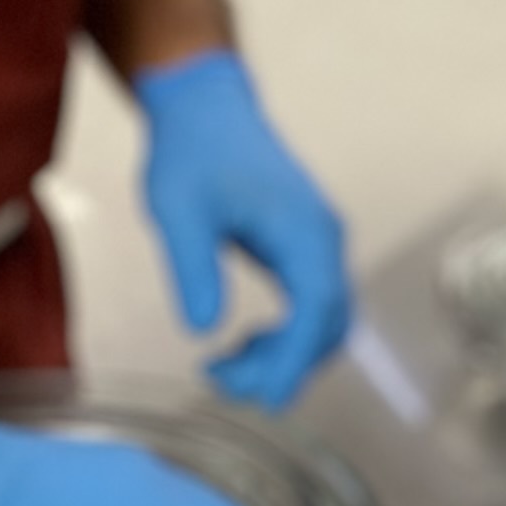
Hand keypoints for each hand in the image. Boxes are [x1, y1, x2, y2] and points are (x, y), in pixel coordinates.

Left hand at [132, 50, 352, 409]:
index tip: (264, 398)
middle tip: (218, 380)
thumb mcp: (177, 210)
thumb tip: (202, 331)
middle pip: (328, 323)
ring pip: (324, 320)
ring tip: (221, 366)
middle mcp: (323, 238)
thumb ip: (193, 268)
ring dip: (284, 355)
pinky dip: (286, 337)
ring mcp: (320, 243)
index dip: (295, 359)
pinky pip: (313, 306)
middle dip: (283, 366)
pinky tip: (241, 343)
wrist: (206, 107)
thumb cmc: (190, 152)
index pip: (317, 308)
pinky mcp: (306, 247)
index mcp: (302, 229)